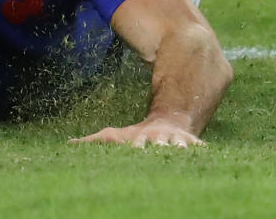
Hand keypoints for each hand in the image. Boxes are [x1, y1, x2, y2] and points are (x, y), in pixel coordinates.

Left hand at [69, 118, 203, 148]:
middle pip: (159, 143)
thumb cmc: (137, 136)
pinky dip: (203, 150)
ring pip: (181, 144)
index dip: (136, 145)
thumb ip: (93, 141)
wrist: (166, 122)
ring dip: (182, 147)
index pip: (137, 143)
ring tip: (183, 150)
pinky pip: (200, 147)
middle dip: (160, 145)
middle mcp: (159, 139)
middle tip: (160, 147)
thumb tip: (67, 145)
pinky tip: (207, 154)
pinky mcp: (191, 143)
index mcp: (141, 139)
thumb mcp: (114, 136)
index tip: (135, 147)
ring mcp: (176, 141)